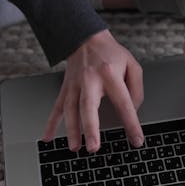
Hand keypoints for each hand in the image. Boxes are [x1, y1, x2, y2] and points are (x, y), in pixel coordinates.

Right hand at [42, 29, 144, 152]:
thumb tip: (132, 112)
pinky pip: (57, 108)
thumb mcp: (132, 66)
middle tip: (93, 147)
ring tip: (75, 148)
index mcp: (110, 74)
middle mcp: (90, 80)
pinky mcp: (66, 88)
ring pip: (70, 110)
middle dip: (90, 128)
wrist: (86, 38)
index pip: (123, 103)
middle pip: (88, 106)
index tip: (136, 140)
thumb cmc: (111, 54)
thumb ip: (136, 90)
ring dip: (71, 130)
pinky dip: (51, 124)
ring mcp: (75, 85)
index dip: (131, 123)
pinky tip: (48, 137)